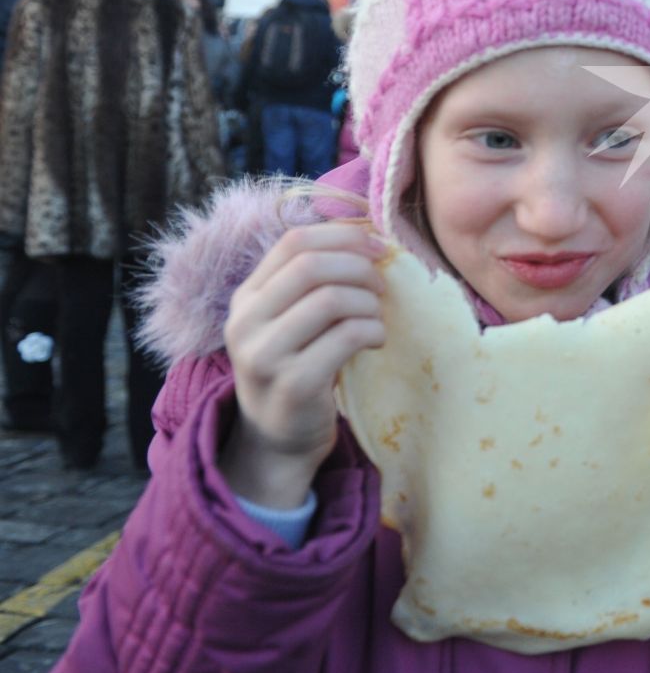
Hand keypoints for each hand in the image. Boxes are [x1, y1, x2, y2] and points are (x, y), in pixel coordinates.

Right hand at [219, 223, 388, 507]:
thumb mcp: (290, 319)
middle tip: (381, 284)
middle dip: (359, 268)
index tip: (377, 246)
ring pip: (331, 299)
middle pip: (312, 266)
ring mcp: (264, 355)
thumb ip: (312, 282)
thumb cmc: (297, 366)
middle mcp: (245, 322)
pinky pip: (346, 336)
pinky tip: (375, 340)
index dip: (342, 236)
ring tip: (376, 318)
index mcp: (246, 297)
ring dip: (369, 303)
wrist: (278, 437)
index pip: (293, 242)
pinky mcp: (293, 384)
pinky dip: (373, 330)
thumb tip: (366, 234)